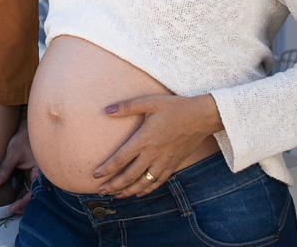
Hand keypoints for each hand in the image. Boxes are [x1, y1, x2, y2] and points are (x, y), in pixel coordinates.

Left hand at [0, 117, 36, 214]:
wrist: (26, 129)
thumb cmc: (23, 138)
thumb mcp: (12, 153)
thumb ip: (4, 169)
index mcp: (40, 170)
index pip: (34, 192)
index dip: (24, 203)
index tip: (13, 208)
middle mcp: (41, 174)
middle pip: (35, 195)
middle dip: (24, 205)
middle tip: (12, 210)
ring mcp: (37, 175)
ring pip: (32, 192)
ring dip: (24, 200)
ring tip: (12, 207)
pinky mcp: (32, 174)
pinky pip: (29, 187)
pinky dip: (23, 193)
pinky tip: (15, 198)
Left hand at [94, 94, 221, 197]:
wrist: (201, 117)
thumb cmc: (175, 107)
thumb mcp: (149, 101)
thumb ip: (127, 107)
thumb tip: (106, 110)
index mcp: (144, 139)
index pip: (121, 159)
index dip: (107, 169)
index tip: (96, 175)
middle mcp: (153, 154)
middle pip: (129, 176)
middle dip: (114, 185)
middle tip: (101, 191)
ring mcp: (164, 162)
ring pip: (143, 183)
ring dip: (128, 191)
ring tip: (116, 196)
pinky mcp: (173, 165)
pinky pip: (158, 182)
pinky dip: (147, 189)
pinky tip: (139, 193)